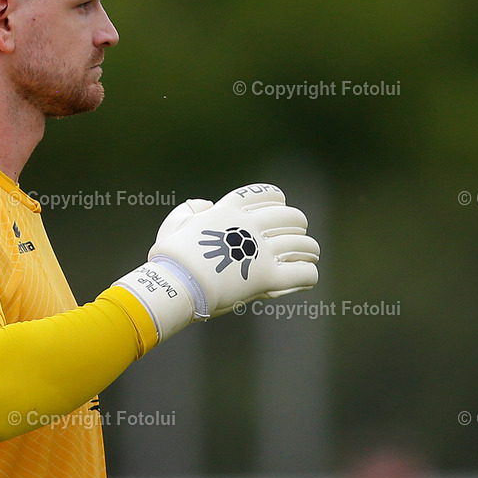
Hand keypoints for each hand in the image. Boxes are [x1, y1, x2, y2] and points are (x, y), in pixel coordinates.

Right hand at [114, 183, 318, 340]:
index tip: (278, 208)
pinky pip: (303, 272)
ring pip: (303, 245)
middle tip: (296, 236)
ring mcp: (260, 252)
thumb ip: (191, 210)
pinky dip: (308, 274)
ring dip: (308, 250)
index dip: (276, 199)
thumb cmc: (169, 259)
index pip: (264, 194)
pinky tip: (306, 276)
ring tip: (308, 257)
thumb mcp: (174, 225)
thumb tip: (207, 206)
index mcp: (228, 211)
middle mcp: (249, 227)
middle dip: (297, 226)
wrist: (173, 283)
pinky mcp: (266, 278)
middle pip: (292, 217)